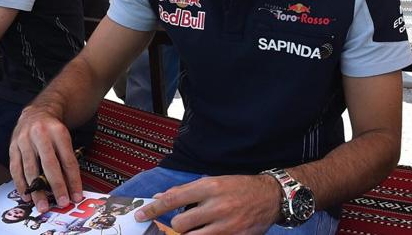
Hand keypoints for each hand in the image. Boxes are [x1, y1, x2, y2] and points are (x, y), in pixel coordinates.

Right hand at [8, 106, 81, 212]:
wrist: (36, 113)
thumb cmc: (53, 130)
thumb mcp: (64, 138)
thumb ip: (67, 159)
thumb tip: (71, 187)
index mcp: (58, 131)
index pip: (68, 159)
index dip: (73, 180)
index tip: (76, 196)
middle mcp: (40, 134)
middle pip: (49, 164)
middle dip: (56, 186)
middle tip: (61, 203)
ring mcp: (24, 140)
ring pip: (30, 169)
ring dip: (36, 190)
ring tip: (42, 205)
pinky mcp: (12, 146)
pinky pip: (15, 168)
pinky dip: (20, 184)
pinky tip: (26, 196)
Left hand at [134, 175, 280, 233]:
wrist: (271, 197)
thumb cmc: (239, 187)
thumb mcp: (213, 181)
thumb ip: (187, 191)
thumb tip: (160, 197)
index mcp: (210, 186)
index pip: (173, 198)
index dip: (153, 208)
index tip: (140, 215)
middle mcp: (217, 205)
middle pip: (180, 223)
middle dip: (177, 225)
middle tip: (184, 222)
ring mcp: (226, 225)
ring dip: (189, 234)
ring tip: (198, 227)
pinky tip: (209, 231)